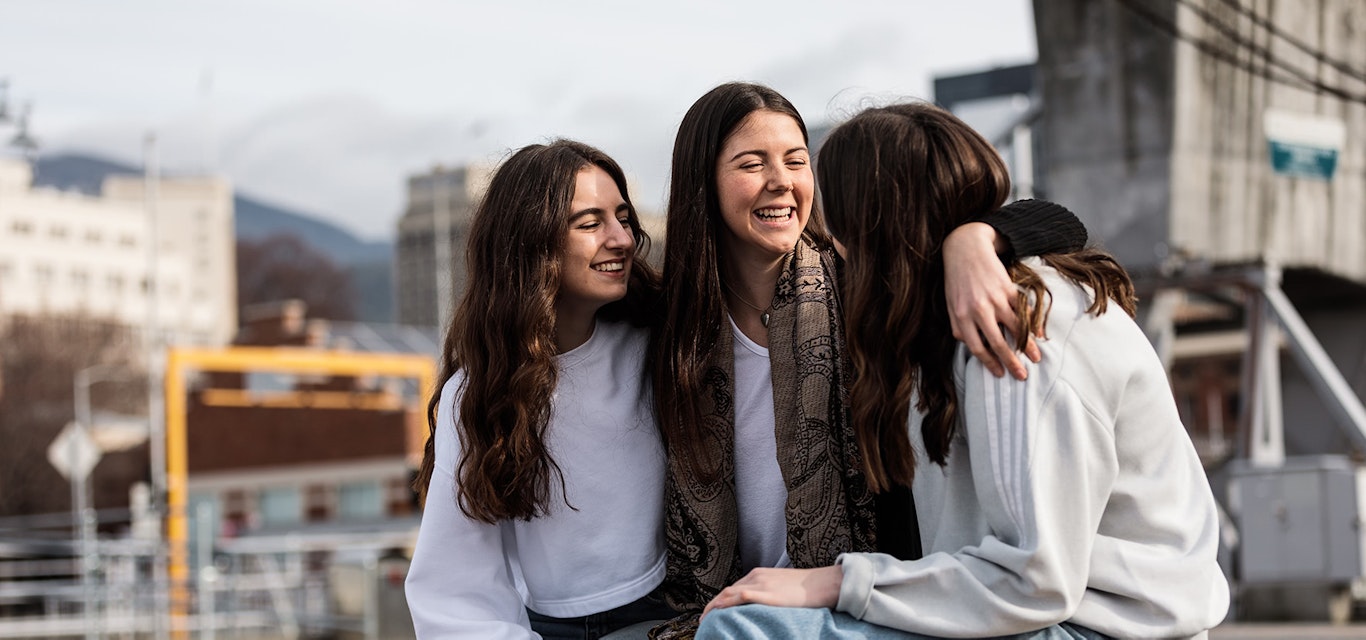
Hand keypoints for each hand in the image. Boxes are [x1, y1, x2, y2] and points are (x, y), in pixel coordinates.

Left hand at [701, 566, 842, 618]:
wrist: (821, 584)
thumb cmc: (805, 588)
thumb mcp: (780, 587)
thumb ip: (767, 593)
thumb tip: (759, 606)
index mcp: (758, 574)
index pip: (732, 588)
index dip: (719, 601)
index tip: (711, 612)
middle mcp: (756, 577)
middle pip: (726, 591)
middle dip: (712, 605)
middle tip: (703, 619)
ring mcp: (761, 584)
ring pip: (729, 593)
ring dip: (715, 607)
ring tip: (706, 620)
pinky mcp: (767, 593)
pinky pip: (741, 596)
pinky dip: (727, 603)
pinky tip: (719, 611)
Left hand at [942, 222, 1040, 379]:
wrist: (965, 249)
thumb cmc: (956, 280)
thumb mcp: (950, 304)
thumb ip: (958, 326)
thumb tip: (968, 344)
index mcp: (962, 316)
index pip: (977, 347)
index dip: (990, 363)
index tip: (1000, 374)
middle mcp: (979, 309)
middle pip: (998, 342)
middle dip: (1011, 362)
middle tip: (1021, 376)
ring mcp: (995, 298)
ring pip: (1015, 327)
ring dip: (1027, 345)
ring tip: (1036, 358)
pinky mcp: (1008, 288)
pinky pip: (1024, 309)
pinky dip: (1033, 323)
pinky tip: (1038, 334)